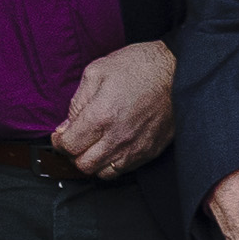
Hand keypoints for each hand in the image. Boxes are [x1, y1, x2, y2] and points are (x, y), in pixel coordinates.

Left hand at [52, 38, 178, 180]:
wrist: (179, 71)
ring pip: (103, 173)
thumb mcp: (97, 71)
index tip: (60, 136)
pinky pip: (124, 170)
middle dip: (73, 154)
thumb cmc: (140, 66)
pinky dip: (112, 164)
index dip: (59, 142)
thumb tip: (67, 125)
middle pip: (83, 165)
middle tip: (75, 141)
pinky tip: (112, 147)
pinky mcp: (150, 151)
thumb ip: (77, 102)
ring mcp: (136, 148)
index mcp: (101, 116)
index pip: (69, 146)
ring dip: (93, 162)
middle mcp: (118, 137)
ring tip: (93, 146)